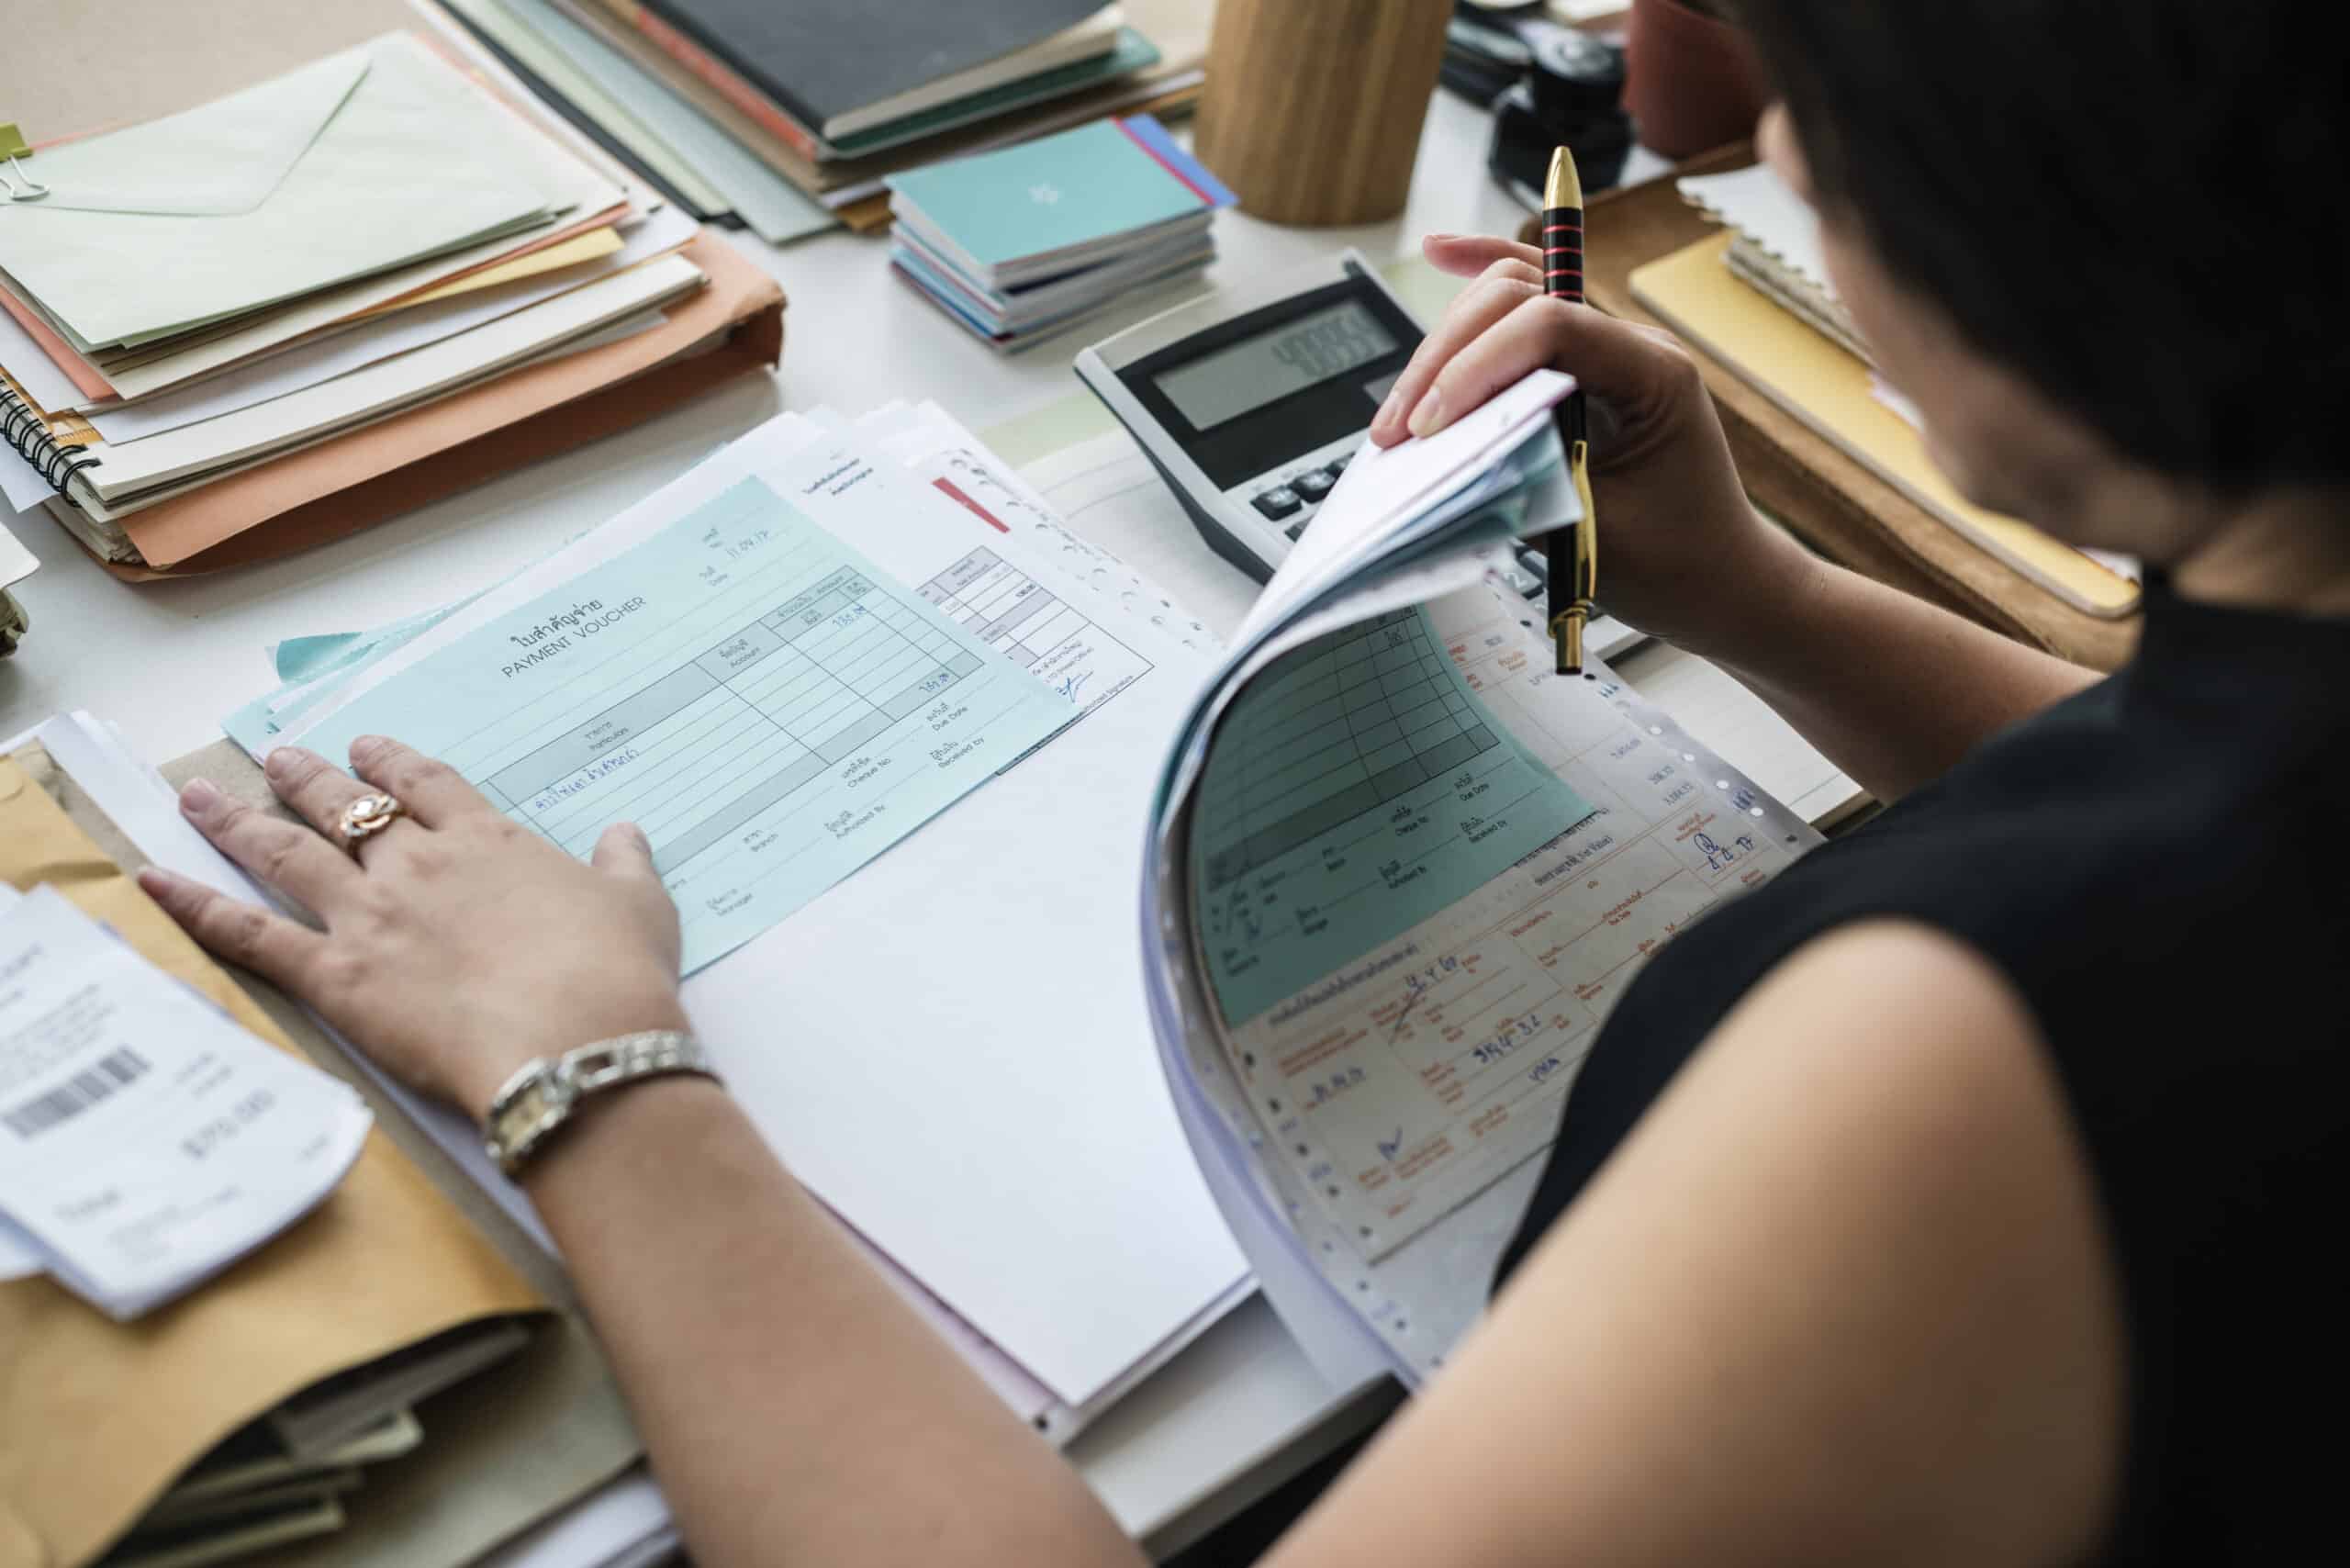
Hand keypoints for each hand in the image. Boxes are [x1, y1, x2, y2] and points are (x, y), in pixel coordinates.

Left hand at [137, 736, 687, 1120]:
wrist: (577, 1039)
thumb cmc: (616, 975)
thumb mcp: (641, 908)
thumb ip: (623, 866)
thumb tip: (625, 834)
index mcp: (490, 843)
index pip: (429, 785)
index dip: (394, 761)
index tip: (370, 744)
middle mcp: (419, 865)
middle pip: (348, 807)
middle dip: (307, 778)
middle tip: (277, 757)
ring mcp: (370, 916)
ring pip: (288, 853)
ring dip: (238, 821)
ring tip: (200, 797)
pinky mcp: (336, 975)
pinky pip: (249, 933)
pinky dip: (194, 905)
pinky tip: (153, 879)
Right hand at [1369, 234, 1812, 655]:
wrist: (1721, 584)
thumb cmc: (1677, 565)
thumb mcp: (1596, 534)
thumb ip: (1526, 483)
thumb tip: (1445, 453)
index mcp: (1655, 374)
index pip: (1551, 326)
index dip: (1476, 367)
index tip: (1428, 427)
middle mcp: (1631, 347)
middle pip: (1520, 296)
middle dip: (1447, 356)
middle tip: (1399, 428)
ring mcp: (1605, 353)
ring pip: (1511, 299)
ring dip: (1446, 345)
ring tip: (1399, 412)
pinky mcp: (1581, 372)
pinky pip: (1526, 310)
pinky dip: (1480, 284)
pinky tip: (1442, 255)